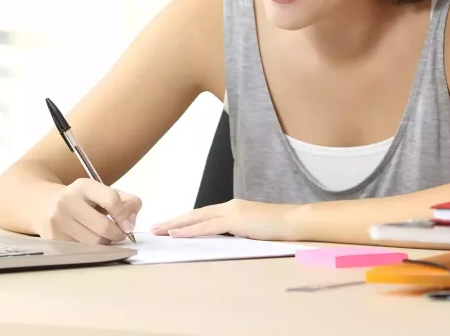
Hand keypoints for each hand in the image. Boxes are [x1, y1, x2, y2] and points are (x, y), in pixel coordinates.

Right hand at [37, 179, 141, 244]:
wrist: (43, 205)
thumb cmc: (81, 201)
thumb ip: (126, 202)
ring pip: (95, 242)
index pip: (112, 200)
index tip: (128, 225)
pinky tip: (89, 239)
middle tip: (119, 234)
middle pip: (104, 227)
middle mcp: (67, 201)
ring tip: (103, 236)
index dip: (125, 216)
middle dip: (118, 234)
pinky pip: (84, 250)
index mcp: (83, 186)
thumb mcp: (102, 193)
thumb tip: (131, 221)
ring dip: (105, 242)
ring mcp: (58, 221)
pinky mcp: (54, 238)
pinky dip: (93, 248)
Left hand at [151, 199, 299, 240]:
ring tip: (159, 231)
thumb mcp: (252, 230)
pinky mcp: (236, 220)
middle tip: (154, 227)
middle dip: (173, 221)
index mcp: (232, 210)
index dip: (184, 220)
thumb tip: (223, 241)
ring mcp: (231, 212)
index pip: (201, 215)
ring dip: (176, 225)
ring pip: (196, 218)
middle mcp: (228, 207)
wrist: (295, 221)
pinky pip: (207, 227)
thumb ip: (236, 232)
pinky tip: (177, 234)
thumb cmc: (277, 229)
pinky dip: (190, 230)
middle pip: (194, 215)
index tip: (168, 226)